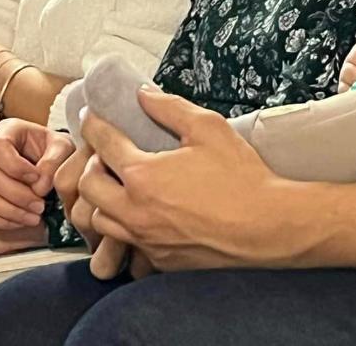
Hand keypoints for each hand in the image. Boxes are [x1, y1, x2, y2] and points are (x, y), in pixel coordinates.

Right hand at [0, 118, 74, 229]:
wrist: (49, 163)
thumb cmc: (52, 151)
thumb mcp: (62, 147)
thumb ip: (54, 161)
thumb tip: (39, 186)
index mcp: (7, 131)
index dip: (15, 166)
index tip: (36, 178)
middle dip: (17, 195)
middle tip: (40, 205)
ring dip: (9, 211)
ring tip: (34, 216)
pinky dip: (1, 220)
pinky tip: (21, 220)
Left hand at [79, 86, 296, 272]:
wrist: (267, 227)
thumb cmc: (241, 177)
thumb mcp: (209, 128)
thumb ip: (170, 107)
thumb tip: (143, 95)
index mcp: (143, 174)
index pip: (103, 143)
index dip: (93, 125)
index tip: (91, 117)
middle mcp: (135, 210)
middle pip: (88, 186)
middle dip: (91, 165)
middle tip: (107, 154)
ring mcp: (146, 239)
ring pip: (100, 220)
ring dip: (102, 200)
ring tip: (121, 186)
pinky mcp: (159, 260)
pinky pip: (126, 244)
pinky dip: (125, 227)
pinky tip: (144, 215)